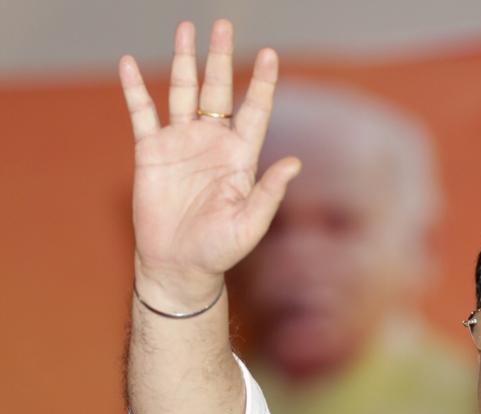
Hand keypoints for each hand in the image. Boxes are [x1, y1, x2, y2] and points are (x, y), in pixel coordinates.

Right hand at [119, 19, 299, 308]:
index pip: (254, 110)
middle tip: (222, 25)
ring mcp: (181, 143)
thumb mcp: (250, 224)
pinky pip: (142, 113)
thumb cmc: (220, 250)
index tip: (269, 54)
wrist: (178, 265)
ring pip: (182, 92)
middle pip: (218, 90)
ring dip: (183, 61)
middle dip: (220, 57)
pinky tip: (129, 63)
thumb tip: (295, 163)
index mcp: (240, 157)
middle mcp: (212, 142)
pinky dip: (135, 88)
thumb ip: (270, 193)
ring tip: (186, 29)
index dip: (262, 82)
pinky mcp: (151, 152)